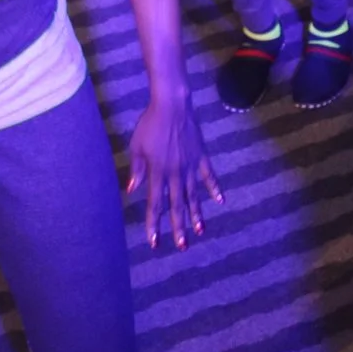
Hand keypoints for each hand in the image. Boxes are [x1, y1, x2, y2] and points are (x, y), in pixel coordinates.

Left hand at [125, 92, 220, 250]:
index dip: (155, 224)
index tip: (155, 242)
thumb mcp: (137, 147)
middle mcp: (176, 173)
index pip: (156, 204)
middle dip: (179, 227)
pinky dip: (215, 188)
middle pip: (177, 205)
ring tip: (200, 231)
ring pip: (194, 195)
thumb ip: (137, 170)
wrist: (172, 105)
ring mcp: (191, 166)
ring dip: (197, 214)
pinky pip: (209, 176)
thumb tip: (132, 190)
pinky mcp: (202, 157)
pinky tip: (221, 201)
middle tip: (182, 246)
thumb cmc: (150, 124)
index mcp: (158, 172)